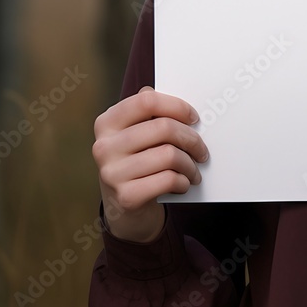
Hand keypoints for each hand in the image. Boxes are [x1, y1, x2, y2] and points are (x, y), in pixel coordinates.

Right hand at [92, 86, 207, 242]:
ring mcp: (112, 172)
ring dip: (190, 164)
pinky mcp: (126, 196)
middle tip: (201, 150)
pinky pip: (168, 180)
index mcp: (107, 123)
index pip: (146, 101)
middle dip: (191, 139)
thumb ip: (152, 114)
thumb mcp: (138, 134)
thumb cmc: (138, 160)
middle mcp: (104, 146)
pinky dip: (183, 181)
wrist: (122, 205)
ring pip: (169, 155)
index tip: (193, 118)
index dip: (176, 106)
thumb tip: (181, 105)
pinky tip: (183, 183)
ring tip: (194, 170)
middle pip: (164, 128)